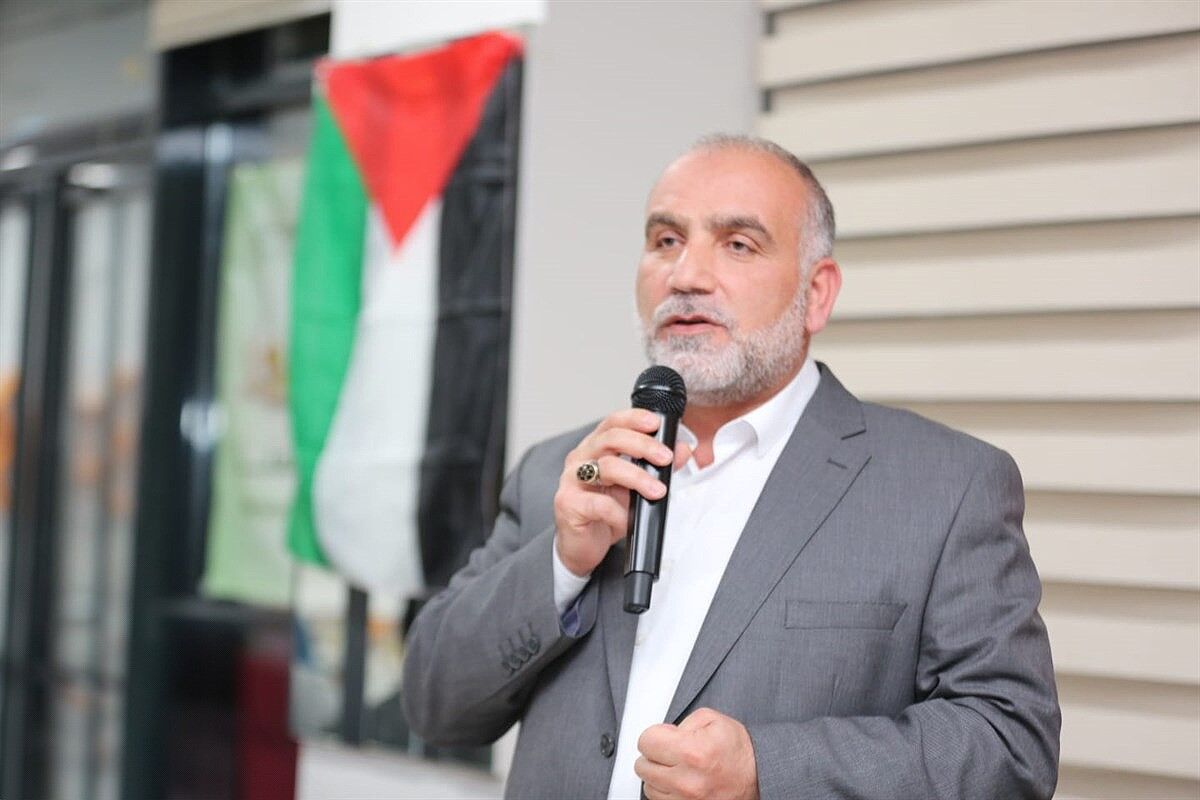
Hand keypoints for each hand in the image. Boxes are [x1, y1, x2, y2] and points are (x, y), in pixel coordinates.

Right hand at [553, 409, 690, 576]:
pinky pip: (598, 503)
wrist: (583, 545)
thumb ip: (657, 466)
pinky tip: (628, 519)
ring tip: (657, 491)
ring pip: (607, 467)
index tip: (656, 423)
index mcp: (595, 448)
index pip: (612, 423)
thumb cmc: (605, 512)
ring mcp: (571, 480)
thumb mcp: (635, 487)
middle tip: (665, 458)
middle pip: (610, 439)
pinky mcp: (568, 504)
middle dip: (643, 446)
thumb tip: (682, 450)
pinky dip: (619, 512)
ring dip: (638, 478)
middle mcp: (580, 458)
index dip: (633, 418)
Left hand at [635, 708, 758, 799]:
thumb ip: (681, 722)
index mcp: (692, 752)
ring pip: (649, 786)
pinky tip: (681, 782)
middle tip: (672, 751)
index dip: (655, 735)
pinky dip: (666, 791)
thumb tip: (662, 734)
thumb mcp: (712, 720)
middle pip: (642, 765)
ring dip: (659, 775)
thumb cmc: (738, 750)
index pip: (646, 742)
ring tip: (679, 768)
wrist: (759, 778)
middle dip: (655, 754)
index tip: (664, 737)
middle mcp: (687, 781)